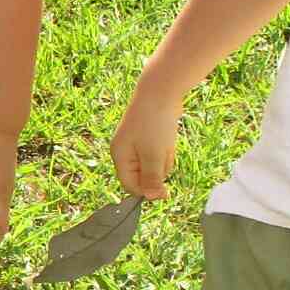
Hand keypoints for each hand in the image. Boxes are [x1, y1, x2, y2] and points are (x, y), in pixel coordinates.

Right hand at [111, 78, 181, 200]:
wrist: (161, 91)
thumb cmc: (154, 123)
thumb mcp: (154, 155)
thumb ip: (152, 179)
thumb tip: (151, 198)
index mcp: (120, 156)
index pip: (130, 185)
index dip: (146, 190)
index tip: (165, 191)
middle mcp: (125, 152)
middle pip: (144, 176)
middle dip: (158, 169)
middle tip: (163, 154)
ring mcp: (137, 144)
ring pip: (154, 165)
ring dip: (164, 158)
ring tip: (167, 142)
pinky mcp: (149, 137)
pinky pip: (160, 153)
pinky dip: (167, 149)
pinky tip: (169, 137)